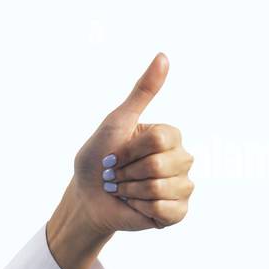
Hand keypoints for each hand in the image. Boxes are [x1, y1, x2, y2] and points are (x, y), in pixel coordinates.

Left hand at [70, 52, 194, 233]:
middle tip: (118, 175)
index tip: (115, 155)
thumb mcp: (117, 122)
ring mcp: (182, 186)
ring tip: (125, 190)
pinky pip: (167, 210)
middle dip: (128, 172)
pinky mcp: (177, 212)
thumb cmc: (98, 158)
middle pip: (161, 164)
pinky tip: (135, 206)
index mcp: (170, 136)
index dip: (129, 150)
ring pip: (163, 188)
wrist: (87, 197)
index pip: (159, 139)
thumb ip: (142, 92)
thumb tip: (163, 55)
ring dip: (132, 192)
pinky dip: (142, 209)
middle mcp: (181, 159)